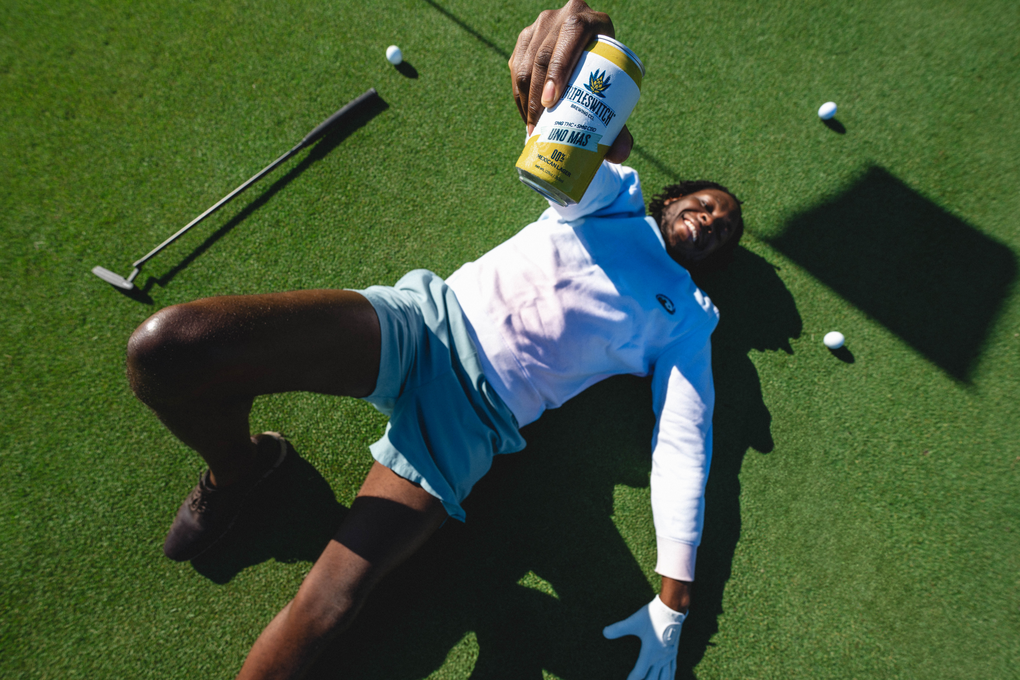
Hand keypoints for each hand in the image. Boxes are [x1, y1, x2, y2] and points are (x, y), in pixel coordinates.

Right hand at [509, 0, 631, 161]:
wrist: (590, 52)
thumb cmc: (605, 76)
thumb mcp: (614, 91)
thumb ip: (619, 123)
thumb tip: (618, 156)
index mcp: (587, 21)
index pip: (571, 36)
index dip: (558, 69)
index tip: (551, 102)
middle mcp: (559, 18)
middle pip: (543, 55)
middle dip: (537, 95)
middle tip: (539, 128)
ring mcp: (538, 27)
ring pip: (524, 64)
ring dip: (525, 99)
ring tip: (532, 128)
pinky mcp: (524, 41)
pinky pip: (516, 69)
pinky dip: (519, 95)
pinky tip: (526, 116)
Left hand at [603, 595, 686, 679]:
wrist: (672, 608)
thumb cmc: (653, 615)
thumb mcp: (634, 621)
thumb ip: (619, 628)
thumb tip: (604, 632)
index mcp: (650, 652)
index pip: (640, 673)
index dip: (632, 679)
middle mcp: (660, 657)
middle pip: (653, 679)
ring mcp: (669, 655)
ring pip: (666, 677)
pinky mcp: (674, 651)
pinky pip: (673, 668)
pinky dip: (670, 676)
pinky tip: (669, 679)